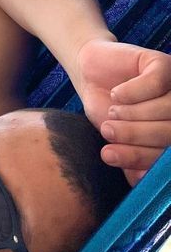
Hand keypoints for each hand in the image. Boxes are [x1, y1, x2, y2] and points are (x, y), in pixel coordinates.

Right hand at [76, 38, 170, 184]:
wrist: (89, 73)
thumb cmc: (105, 109)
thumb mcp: (117, 141)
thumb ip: (132, 163)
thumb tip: (141, 188)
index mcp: (170, 132)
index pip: (166, 154)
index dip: (142, 158)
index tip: (111, 156)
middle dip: (137, 135)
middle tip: (108, 132)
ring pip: (168, 108)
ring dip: (133, 114)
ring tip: (112, 113)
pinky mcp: (163, 64)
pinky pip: (155, 83)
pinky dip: (132, 92)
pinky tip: (116, 94)